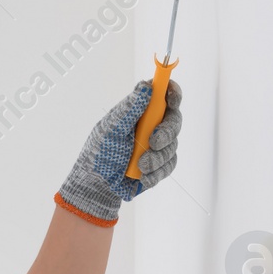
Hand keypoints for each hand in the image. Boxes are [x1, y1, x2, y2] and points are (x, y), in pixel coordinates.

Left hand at [57, 79, 182, 224]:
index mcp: (140, 112)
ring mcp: (157, 145)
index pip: (163, 95)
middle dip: (166, 132)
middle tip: (153, 142)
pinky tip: (143, 176)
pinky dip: (157, 172)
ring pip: (173, 145)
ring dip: (157, 157)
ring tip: (139, 165)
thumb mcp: (112, 130)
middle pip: (174, 120)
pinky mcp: (160, 164)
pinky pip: (170, 165)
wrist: (98, 186)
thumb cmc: (100, 154)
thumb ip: (130, 109)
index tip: (172, 101)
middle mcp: (151, 126)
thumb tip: (145, 86)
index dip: (173, 94)